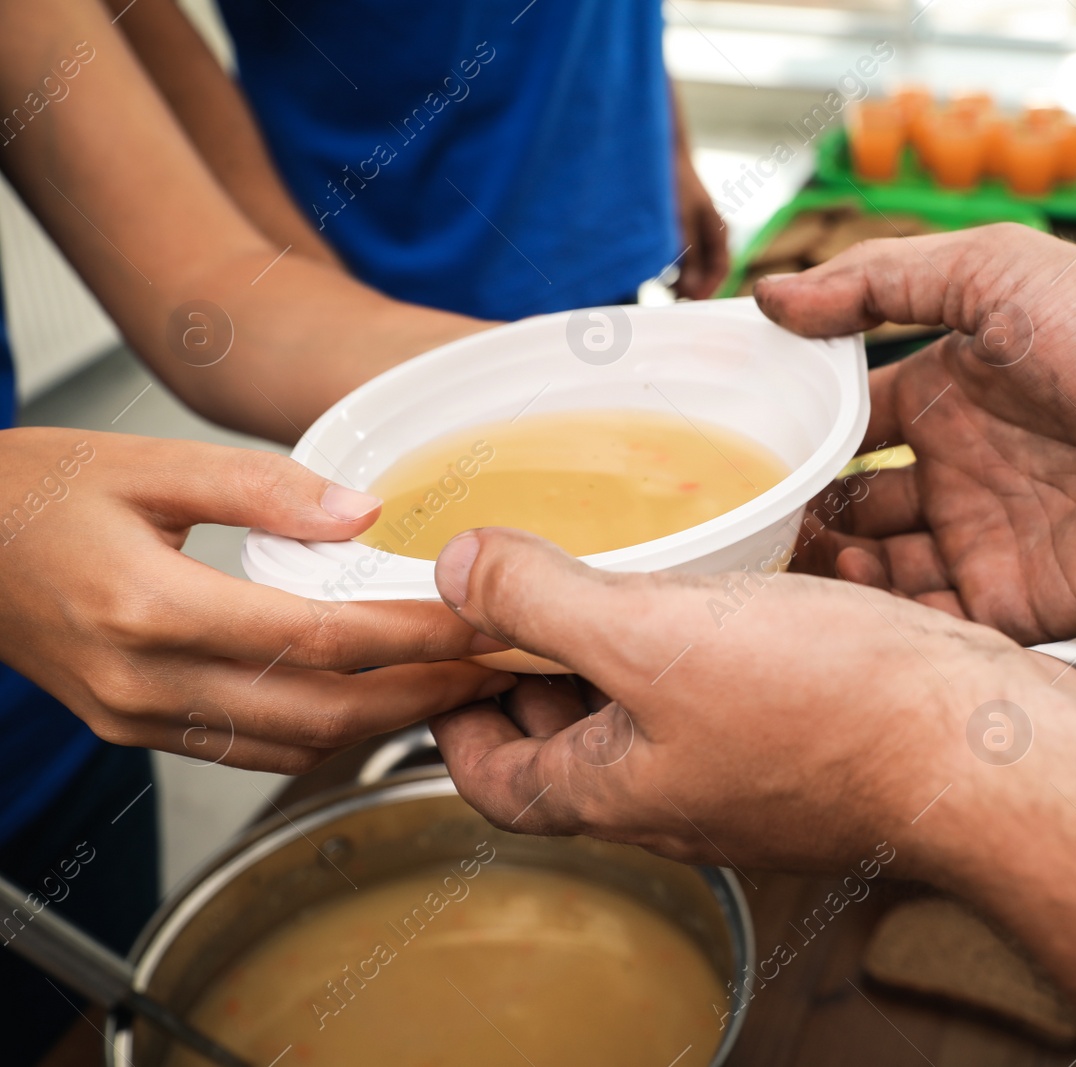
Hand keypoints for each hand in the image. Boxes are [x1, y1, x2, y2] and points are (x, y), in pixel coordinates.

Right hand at [0, 428, 514, 771]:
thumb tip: (365, 513)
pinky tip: (368, 700)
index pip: (323, 639)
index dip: (417, 638)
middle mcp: (145, 680)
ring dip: (382, 723)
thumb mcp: (148, 463)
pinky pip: (249, 749)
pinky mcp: (133, 729)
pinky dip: (321, 732)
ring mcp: (137, 717)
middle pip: (322, 713)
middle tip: (495, 669)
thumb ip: (264, 489)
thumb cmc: (34, 492)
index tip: (485, 624)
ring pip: (292, 745)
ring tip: (450, 686)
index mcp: (152, 607)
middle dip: (424, 697)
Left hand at [427, 526, 1075, 874]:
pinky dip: (710, 636)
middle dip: (538, 667)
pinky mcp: (812, 735)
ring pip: (658, 708)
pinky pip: (733, 688)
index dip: (455, 720)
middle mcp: (679, 794)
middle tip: (526, 587)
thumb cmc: (831, 711)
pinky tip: (733, 576)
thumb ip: (543, 604)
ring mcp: (749, 769)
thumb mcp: (651, 642)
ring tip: (625, 565)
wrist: (984, 746)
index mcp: (618, 790)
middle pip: (574, 741)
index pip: (497, 780)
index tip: (446, 656)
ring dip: (626, 643)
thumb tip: (455, 573)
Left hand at [672, 147, 729, 299]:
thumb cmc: (674, 183)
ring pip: (694, 265)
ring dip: (681, 279)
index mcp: (719, 230)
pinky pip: (683, 255)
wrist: (661, 152)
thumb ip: (689, 256)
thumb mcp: (681, 222)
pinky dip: (673, 267)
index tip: (688, 302)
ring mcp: (698, 230)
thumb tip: (693, 290)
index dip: (707, 289)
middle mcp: (712, 232)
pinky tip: (658, 270)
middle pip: (708, 270)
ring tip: (662, 287)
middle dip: (692, 287)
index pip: (721, 269)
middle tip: (671, 299)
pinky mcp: (683, 228)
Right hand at [755, 224, 1075, 642]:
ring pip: (877, 576)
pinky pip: (931, 626)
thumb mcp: (988, 270)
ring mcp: (985, 542)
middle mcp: (959, 472)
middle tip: (729, 532)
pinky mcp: (1017, 606)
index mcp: (947, 394)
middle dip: (794, 520)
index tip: (723, 453)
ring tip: (771, 573)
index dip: (788, 438)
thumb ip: (876, 280)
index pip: (844, 425)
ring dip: (826, 578)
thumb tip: (768, 293)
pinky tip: (839, 610)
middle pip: (850, 509)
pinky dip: (880, 626)